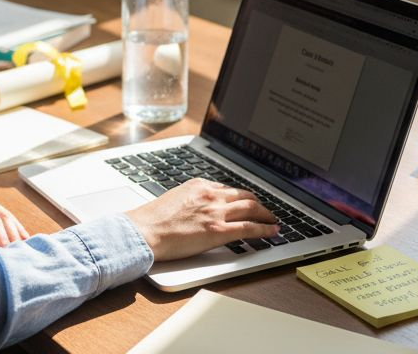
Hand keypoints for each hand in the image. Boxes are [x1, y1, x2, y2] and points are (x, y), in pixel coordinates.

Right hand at [124, 179, 278, 261]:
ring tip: (274, 220)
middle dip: (258, 203)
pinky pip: (250, 228)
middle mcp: (211, 194)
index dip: (240, 197)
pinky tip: (273, 232)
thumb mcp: (174, 199)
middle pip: (244, 195)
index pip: (227, 189)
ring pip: (252, 208)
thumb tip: (198, 210)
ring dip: (267, 214)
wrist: (144, 231)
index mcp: (199, 185)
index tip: (245, 201)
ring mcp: (216, 212)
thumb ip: (190, 200)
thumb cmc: (151, 220)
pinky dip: (265, 229)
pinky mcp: (219, 231)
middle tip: (265, 210)